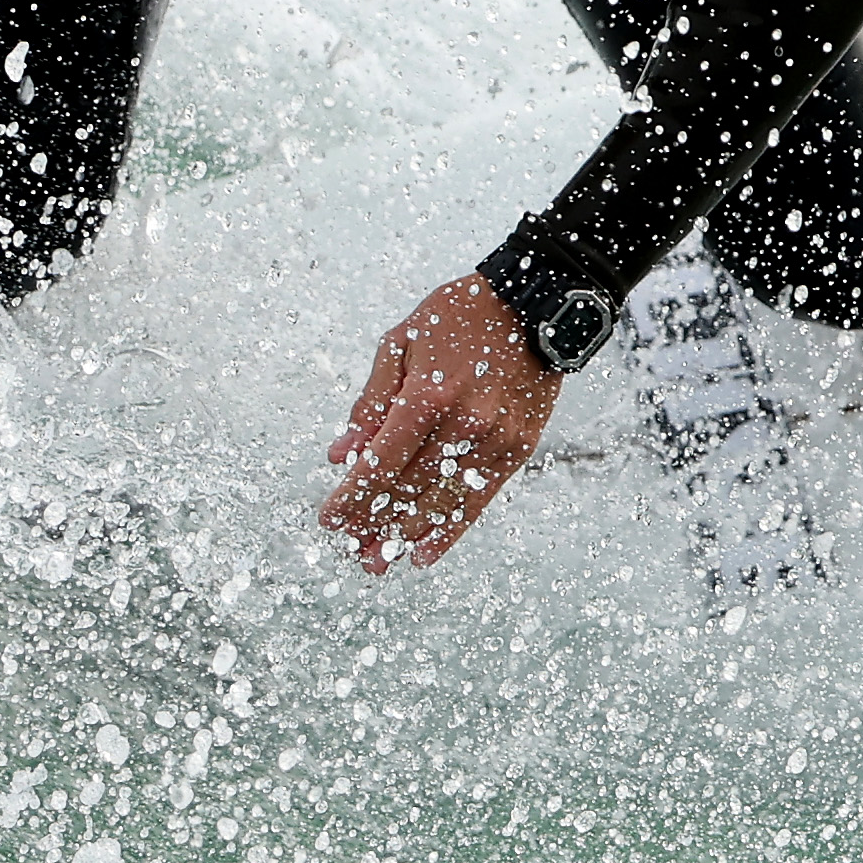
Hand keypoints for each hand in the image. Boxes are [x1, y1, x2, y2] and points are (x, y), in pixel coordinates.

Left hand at [320, 272, 564, 572]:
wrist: (531, 303)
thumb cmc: (456, 318)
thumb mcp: (400, 343)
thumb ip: (370, 402)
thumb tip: (340, 455)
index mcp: (428, 394)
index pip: (381, 462)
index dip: (353, 496)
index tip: (330, 520)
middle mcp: (463, 423)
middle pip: (408, 488)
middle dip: (374, 522)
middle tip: (351, 550)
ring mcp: (494, 439)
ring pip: (440, 501)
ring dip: (405, 535)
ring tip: (379, 560)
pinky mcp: (518, 448)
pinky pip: (478, 500)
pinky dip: (449, 531)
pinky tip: (423, 554)